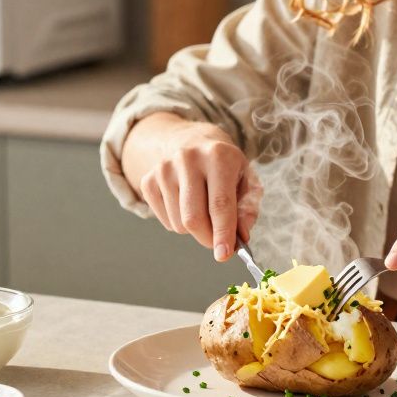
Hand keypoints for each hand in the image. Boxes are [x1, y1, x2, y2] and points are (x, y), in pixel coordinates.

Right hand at [124, 114, 261, 261]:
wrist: (191, 142)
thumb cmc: (224, 166)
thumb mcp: (246, 180)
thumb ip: (248, 209)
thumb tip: (240, 237)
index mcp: (218, 156)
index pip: (220, 203)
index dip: (222, 232)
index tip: (224, 254)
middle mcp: (188, 158)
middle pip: (193, 218)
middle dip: (207, 238)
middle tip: (217, 242)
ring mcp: (164, 168)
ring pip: (178, 223)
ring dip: (194, 229)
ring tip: (202, 209)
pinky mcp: (148, 180)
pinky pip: (164, 220)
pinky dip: (178, 222)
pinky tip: (185, 203)